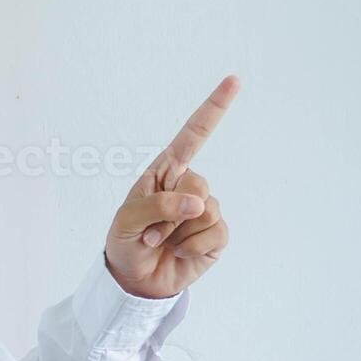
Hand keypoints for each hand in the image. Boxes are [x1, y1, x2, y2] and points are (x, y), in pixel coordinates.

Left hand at [104, 75, 239, 299]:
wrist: (134, 280)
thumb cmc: (126, 242)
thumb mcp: (128, 220)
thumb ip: (158, 206)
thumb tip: (199, 205)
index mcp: (165, 172)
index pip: (193, 135)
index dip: (213, 109)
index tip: (234, 81)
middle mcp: (188, 186)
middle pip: (198, 185)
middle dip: (170, 212)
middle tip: (151, 230)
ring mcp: (205, 211)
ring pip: (206, 211)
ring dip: (177, 232)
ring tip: (162, 241)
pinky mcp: (216, 236)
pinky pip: (215, 234)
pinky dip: (192, 247)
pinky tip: (179, 252)